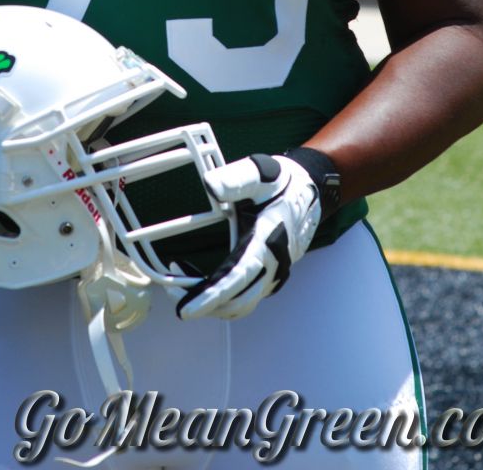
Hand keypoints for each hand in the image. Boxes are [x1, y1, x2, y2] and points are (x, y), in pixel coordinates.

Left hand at [176, 153, 320, 320]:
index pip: (238, 277)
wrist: (310, 191)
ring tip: (182, 285)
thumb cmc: (282, 182)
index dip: (211, 295)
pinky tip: (205, 281)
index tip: (187, 308)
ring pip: (242, 304)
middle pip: (237, 300)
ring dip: (213, 303)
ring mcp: (275, 273)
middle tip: (172, 292)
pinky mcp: (272, 276)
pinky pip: (247, 297)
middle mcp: (274, 263)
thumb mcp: (260, 172)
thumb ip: (236, 179)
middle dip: (203, 304)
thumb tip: (210, 185)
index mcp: (268, 240)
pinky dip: (225, 297)